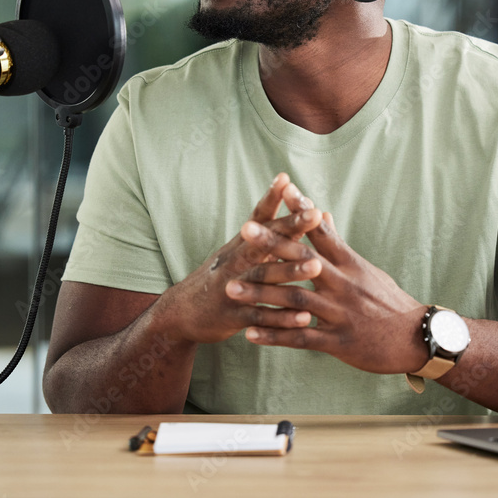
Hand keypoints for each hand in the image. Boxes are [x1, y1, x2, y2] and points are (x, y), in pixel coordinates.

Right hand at [165, 173, 323, 343]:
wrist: (181, 314)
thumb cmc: (221, 277)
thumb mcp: (238, 252)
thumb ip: (267, 234)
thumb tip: (290, 208)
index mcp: (240, 245)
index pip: (258, 216)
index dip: (271, 197)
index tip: (288, 179)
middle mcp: (236, 261)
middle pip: (265, 240)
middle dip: (291, 226)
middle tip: (315, 214)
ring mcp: (233, 287)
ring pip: (264, 276)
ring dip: (290, 270)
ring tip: (316, 265)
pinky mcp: (233, 315)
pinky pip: (260, 316)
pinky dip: (281, 317)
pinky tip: (304, 317)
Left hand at [228, 208, 429, 374]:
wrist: (417, 339)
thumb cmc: (390, 302)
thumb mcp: (369, 270)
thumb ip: (340, 246)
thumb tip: (324, 214)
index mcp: (351, 265)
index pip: (323, 232)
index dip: (303, 211)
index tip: (284, 191)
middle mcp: (343, 285)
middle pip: (303, 261)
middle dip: (272, 245)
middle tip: (244, 230)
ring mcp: (340, 313)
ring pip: (295, 301)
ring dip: (261, 294)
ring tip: (231, 288)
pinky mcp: (338, 341)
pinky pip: (300, 339)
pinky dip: (274, 336)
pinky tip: (249, 333)